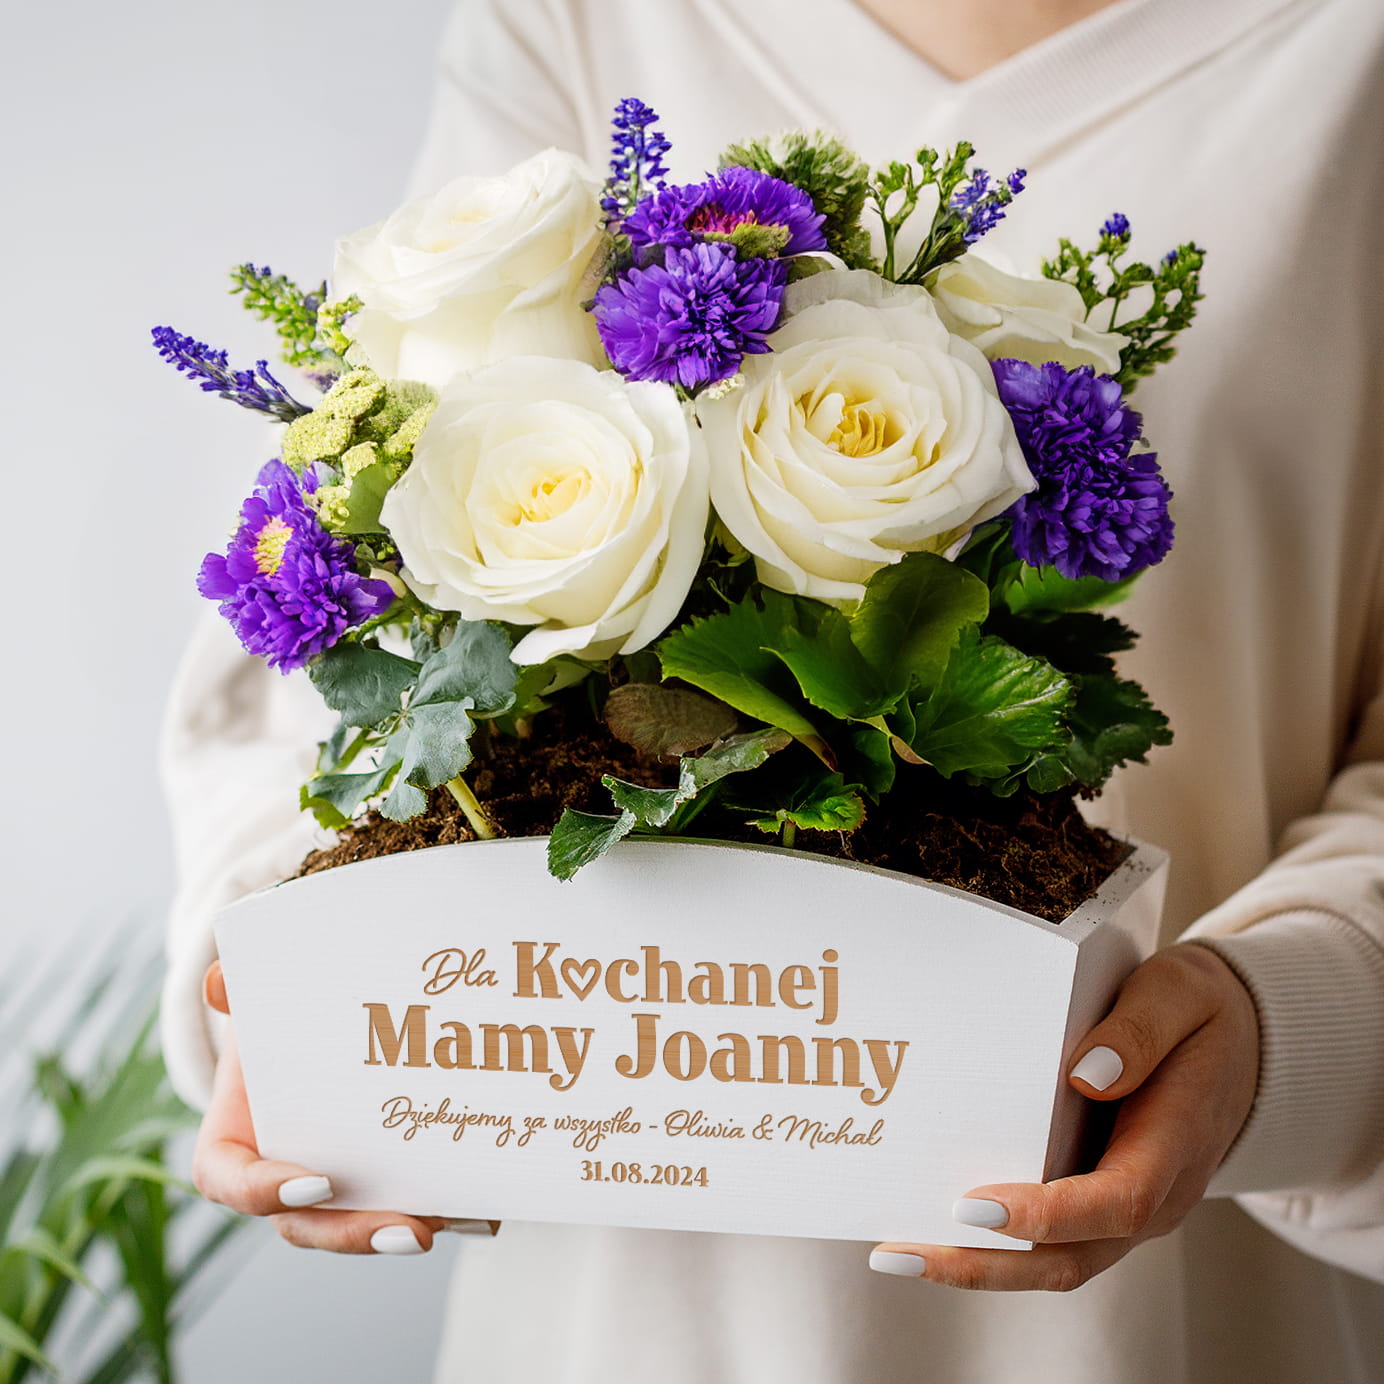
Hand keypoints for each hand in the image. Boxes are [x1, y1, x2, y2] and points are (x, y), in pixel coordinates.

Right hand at [192, 961, 452, 1254]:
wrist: (308, 1034)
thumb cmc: (277, 1029)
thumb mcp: (259, 1011)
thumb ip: (240, 997)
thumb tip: (219, 979)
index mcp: (234, 1146)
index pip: (232, 1184)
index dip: (266, 1193)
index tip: (318, 1182)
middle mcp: (279, 1181)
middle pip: (307, 1225)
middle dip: (357, 1234)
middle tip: (410, 1231)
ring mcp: (330, 1192)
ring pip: (357, 1225)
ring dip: (401, 1230)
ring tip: (449, 1221)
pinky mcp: (375, 1187)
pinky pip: (401, 1209)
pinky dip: (438, 1211)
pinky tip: (481, 1211)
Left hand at [869, 942, 1258, 1289]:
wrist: (1242, 1044)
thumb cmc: (1200, 1012)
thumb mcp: (1181, 993)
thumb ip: (1141, 1031)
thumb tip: (1087, 1074)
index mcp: (1177, 1145)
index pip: (1116, 1201)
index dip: (1047, 1213)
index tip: (974, 1205)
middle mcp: (1155, 1199)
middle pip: (1071, 1257)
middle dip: (984, 1262)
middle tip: (903, 1249)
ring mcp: (1130, 1211)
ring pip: (1055, 1263)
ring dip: (976, 1266)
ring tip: (896, 1252)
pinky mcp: (1103, 1204)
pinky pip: (1050, 1242)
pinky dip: (992, 1247)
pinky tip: (931, 1229)